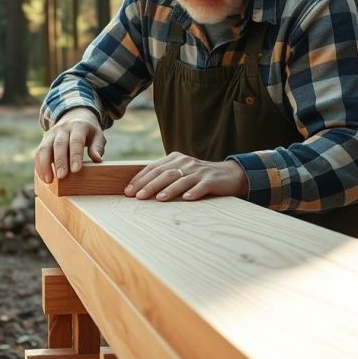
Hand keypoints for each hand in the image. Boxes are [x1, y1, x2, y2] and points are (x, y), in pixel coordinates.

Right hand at [34, 108, 105, 183]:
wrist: (75, 115)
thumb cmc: (88, 131)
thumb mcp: (97, 135)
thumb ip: (97, 147)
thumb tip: (97, 160)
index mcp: (78, 126)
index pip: (76, 141)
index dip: (75, 155)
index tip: (76, 170)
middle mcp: (63, 129)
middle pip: (59, 144)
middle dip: (60, 161)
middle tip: (61, 176)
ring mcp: (51, 134)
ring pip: (45, 148)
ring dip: (45, 165)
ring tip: (48, 180)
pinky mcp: (44, 140)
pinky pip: (39, 152)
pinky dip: (39, 165)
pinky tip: (43, 177)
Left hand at [123, 152, 248, 201]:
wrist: (229, 175)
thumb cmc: (198, 176)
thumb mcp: (180, 171)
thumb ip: (164, 176)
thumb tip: (139, 189)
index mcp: (175, 158)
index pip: (153, 168)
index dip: (140, 179)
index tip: (128, 191)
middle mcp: (185, 163)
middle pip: (164, 174)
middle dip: (149, 185)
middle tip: (137, 196)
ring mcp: (199, 171)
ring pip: (181, 180)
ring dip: (169, 190)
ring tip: (159, 199)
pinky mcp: (211, 181)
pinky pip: (201, 186)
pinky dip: (193, 192)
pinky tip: (186, 199)